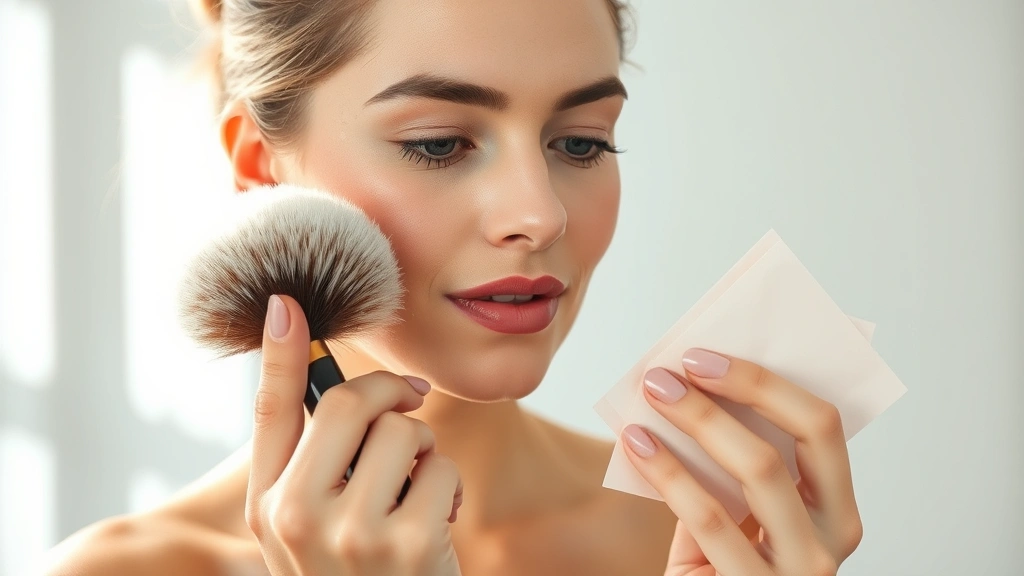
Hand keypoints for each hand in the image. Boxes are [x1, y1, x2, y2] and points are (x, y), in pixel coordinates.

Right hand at [246, 295, 463, 575]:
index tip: (288, 300)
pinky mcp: (406, 546)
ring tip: (412, 499)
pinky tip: (435, 529)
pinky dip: (448, 489)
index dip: (280, 353)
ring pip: (403, 432)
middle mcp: (295, 518)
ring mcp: (350, 534)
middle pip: (348, 403)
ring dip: (422, 456)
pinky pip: (441, 467)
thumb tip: (334, 381)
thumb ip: (313, 462)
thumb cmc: (362, 573)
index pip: (268, 413)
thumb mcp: (314, 528)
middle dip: (390, 398)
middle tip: (407, 407)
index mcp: (266, 506)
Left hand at [622, 349, 861, 575]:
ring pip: (760, 469)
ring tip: (652, 394)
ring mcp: (802, 570)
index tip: (702, 352)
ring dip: (700, 420)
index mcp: (836, 508)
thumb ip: (730, 465)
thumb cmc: (719, 567)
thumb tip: (687, 387)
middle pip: (806, 436)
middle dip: (743, 387)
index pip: (823, 426)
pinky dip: (670, 471)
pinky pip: (710, 517)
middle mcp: (834, 539)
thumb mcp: (737, 517)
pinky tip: (636, 443)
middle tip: (676, 366)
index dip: (766, 381)